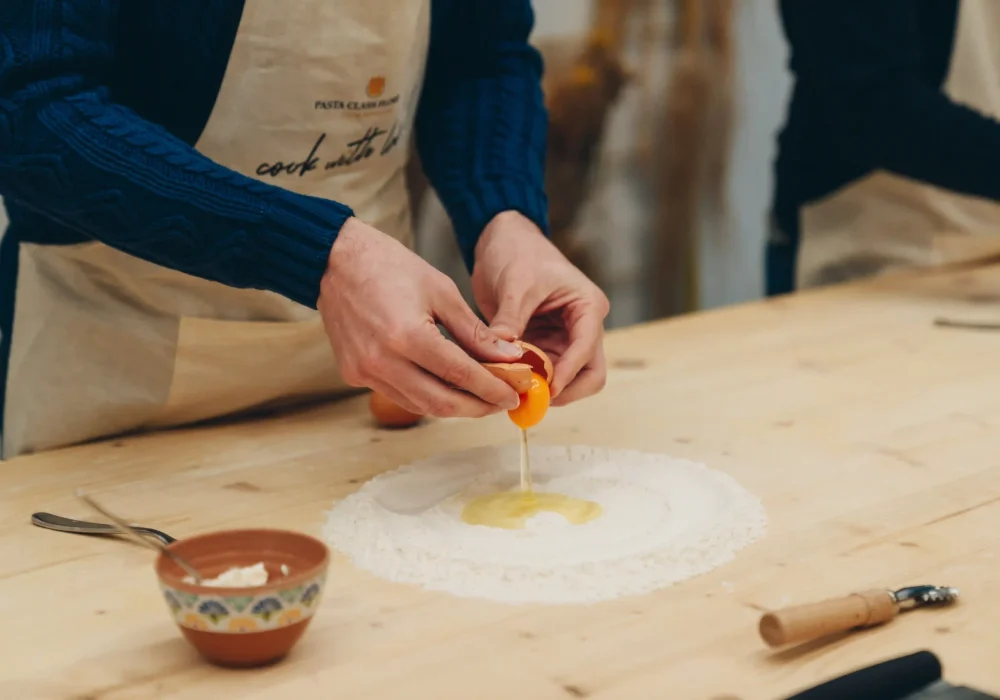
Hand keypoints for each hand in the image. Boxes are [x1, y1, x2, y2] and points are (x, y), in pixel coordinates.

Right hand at [319, 218, 522, 416]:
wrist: (336, 260)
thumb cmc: (390, 266)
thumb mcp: (442, 291)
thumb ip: (475, 332)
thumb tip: (508, 357)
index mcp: (407, 336)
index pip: (461, 375)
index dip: (492, 389)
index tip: (514, 395)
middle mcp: (382, 361)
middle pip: (441, 403)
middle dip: (478, 407)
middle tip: (502, 402)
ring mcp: (364, 371)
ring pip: (420, 406)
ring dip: (454, 406)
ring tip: (480, 397)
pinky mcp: (353, 374)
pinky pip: (399, 395)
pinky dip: (427, 396)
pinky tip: (447, 388)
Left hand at [471, 212, 609, 405]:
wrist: (503, 241)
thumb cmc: (518, 252)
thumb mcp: (516, 285)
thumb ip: (510, 321)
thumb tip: (499, 358)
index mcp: (587, 307)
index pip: (587, 349)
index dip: (568, 373)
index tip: (544, 389)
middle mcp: (583, 327)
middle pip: (590, 375)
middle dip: (564, 391)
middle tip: (531, 399)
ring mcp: (564, 340)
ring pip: (567, 380)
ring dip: (543, 389)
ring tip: (514, 393)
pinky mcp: (544, 346)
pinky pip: (542, 373)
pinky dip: (528, 381)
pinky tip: (505, 384)